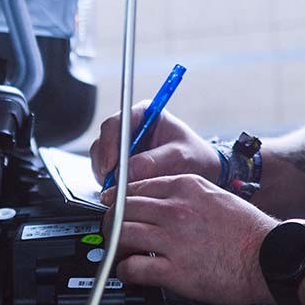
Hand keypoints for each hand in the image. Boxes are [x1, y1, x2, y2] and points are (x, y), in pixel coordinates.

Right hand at [89, 105, 221, 186]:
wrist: (203, 172)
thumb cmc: (195, 157)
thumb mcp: (179, 158)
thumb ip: (153, 163)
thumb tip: (125, 173)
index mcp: (144, 113)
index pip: (117, 123)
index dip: (110, 143)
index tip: (111, 166)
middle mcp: (130, 127)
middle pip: (104, 140)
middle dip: (105, 163)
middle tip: (112, 184)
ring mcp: (123, 146)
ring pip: (101, 158)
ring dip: (106, 175)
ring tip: (121, 190)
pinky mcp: (120, 163)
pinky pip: (104, 172)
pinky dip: (109, 183)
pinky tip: (122, 191)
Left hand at [100, 174, 276, 304]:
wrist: (271, 257)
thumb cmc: (249, 231)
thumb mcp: (217, 197)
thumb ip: (188, 197)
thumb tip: (163, 204)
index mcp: (187, 187)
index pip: (138, 186)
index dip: (120, 197)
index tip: (114, 205)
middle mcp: (176, 209)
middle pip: (123, 208)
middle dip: (111, 219)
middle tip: (111, 230)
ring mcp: (174, 240)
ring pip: (122, 233)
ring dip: (113, 244)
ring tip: (117, 252)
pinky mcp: (176, 270)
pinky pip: (134, 267)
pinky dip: (125, 270)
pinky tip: (129, 272)